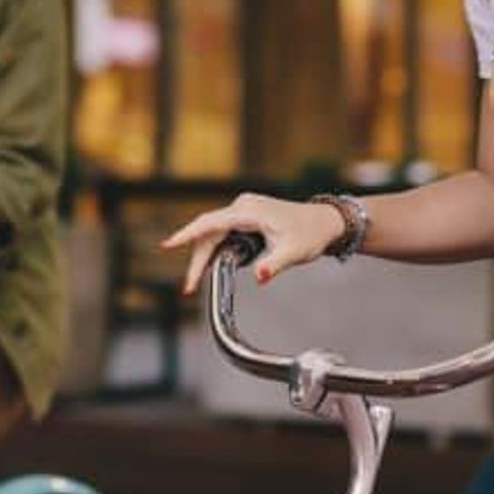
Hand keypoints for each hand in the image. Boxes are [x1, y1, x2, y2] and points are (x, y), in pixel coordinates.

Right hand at [162, 193, 344, 295]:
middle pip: (208, 234)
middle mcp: (242, 207)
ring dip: (205, 257)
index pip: (210, 223)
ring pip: (213, 234)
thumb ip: (273, 265)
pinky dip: (215, 250)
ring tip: (196, 282)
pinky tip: (211, 266)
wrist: (324, 222)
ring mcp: (243, 211)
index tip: (168, 244)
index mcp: (249, 211)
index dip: (187, 234)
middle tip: (189, 286)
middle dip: (197, 260)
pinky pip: (222, 233)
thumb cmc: (310, 233)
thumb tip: (259, 276)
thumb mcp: (293, 253)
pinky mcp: (245, 217)